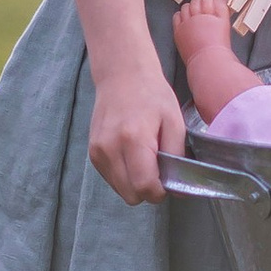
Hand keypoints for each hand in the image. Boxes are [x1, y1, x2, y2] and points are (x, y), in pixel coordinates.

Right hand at [88, 60, 187, 205]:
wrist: (121, 75)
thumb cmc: (152, 95)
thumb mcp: (175, 121)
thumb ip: (177, 155)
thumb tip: (178, 187)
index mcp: (133, 139)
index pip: (144, 187)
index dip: (160, 191)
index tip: (169, 178)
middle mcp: (109, 149)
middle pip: (131, 195)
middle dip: (148, 189)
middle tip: (158, 168)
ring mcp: (97, 152)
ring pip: (121, 191)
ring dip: (135, 183)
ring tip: (145, 158)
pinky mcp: (92, 153)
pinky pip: (112, 180)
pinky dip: (125, 175)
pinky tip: (132, 155)